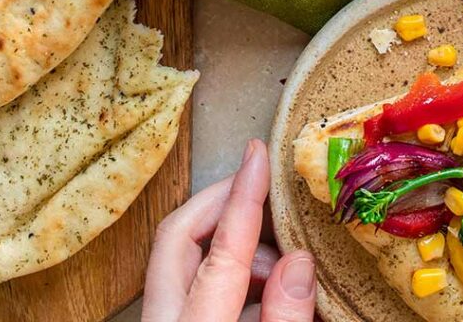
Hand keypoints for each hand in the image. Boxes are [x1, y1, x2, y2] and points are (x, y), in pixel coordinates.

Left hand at [142, 138, 316, 321]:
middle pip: (177, 235)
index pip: (221, 252)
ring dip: (230, 243)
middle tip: (259, 180)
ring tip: (281, 258)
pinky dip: (226, 272)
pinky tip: (267, 288)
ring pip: (182, 257)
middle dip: (221, 199)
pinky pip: (190, 284)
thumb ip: (285, 317)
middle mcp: (164, 321)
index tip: (259, 157)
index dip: (244, 198)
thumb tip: (299, 262)